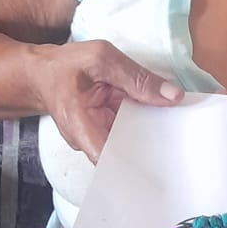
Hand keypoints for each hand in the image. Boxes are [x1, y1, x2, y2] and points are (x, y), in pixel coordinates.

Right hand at [33, 39, 182, 161]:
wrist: (43, 73)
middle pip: (124, 154)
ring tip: (181, 135)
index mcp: (79, 126)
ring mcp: (96, 138)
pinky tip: (166, 123)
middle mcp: (87, 140)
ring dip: (151, 137)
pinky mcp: (105, 131)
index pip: (108, 158)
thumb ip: (137, 77)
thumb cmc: (65, 65)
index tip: (161, 169)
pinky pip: (128, 132)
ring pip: (129, 144)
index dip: (134, 167)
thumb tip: (173, 96)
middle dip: (151, 150)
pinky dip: (145, 126)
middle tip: (183, 146)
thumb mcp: (102, 59)